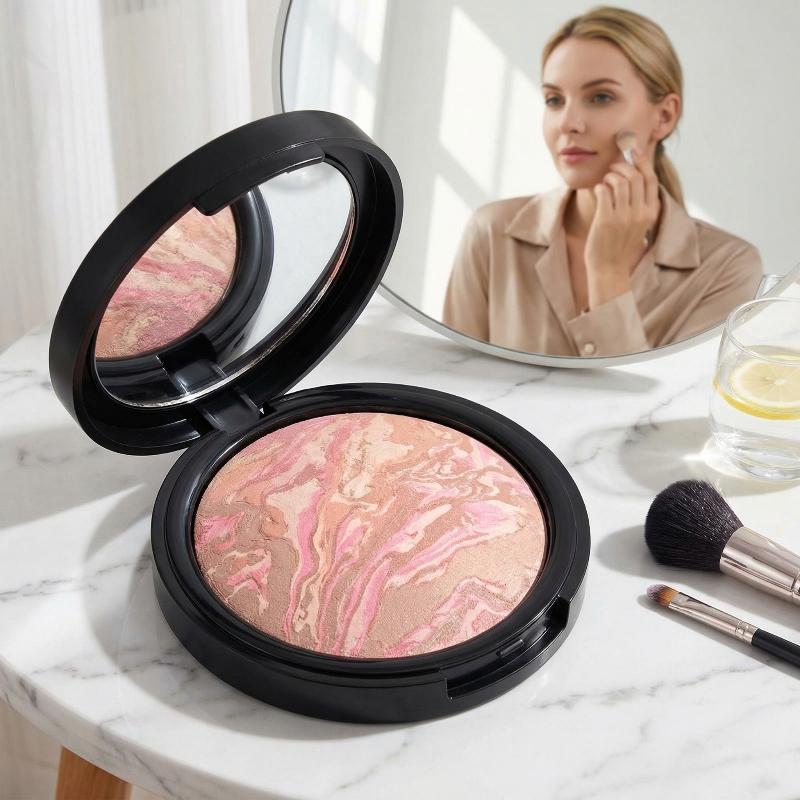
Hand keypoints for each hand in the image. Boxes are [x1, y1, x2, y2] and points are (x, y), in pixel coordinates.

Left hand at [584, 147, 660, 307]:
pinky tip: (598, 191)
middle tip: (612, 168)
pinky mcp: (606, 221)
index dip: (642, 160)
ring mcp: (623, 217)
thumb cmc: (620, 244)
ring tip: (604, 181)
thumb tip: (633, 174)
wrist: (609, 269)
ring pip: (619, 181)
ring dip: (609, 176)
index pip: (650, 178)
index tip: (633, 150)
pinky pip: (603, 191)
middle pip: (635, 176)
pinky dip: (599, 186)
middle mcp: (640, 213)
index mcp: (651, 212)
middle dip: (621, 166)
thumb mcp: (637, 223)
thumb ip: (639, 203)